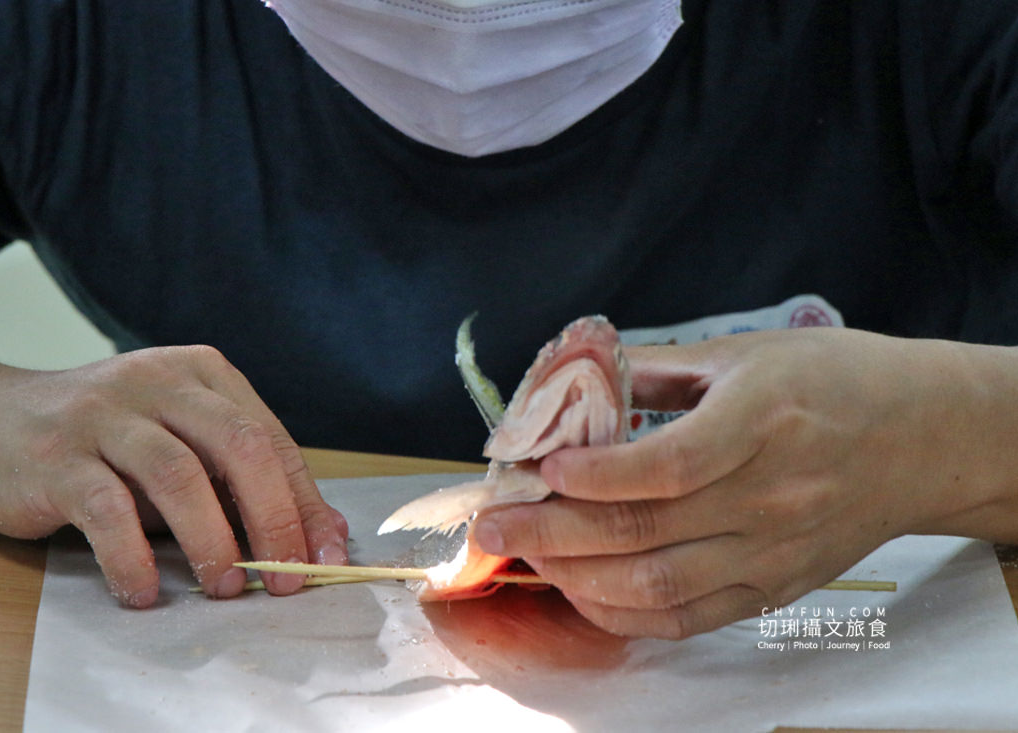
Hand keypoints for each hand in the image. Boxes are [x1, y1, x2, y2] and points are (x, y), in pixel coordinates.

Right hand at [0, 344, 347, 606]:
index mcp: (204, 374)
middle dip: (273, 518)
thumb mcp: (186, 450)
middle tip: (284, 579)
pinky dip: (133, 557)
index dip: (303, 503)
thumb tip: (325, 536)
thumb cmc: (110, 445)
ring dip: (211, 539)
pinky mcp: (56, 455)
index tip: (323, 558)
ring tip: (224, 587)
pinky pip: (106, 509)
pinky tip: (146, 592)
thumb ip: (249, 485)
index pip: (270, 439)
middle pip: (238, 447)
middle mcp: (159, 382)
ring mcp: (104, 414)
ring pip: (178, 475)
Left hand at [472, 328, 1017, 637]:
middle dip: (554, 533)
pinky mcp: (775, 588)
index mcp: (763, 421)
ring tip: (525, 558)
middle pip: (646, 531)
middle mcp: (770, 496)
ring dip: (578, 578)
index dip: (595, 474)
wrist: (921, 438)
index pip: (668, 465)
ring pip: (659, 584)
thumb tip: (571, 386)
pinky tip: (582, 592)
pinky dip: (626, 613)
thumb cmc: (831, 381)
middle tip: (493, 526)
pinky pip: (690, 617)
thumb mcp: (744, 353)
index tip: (539, 468)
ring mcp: (774, 552)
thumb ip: (654, 371)